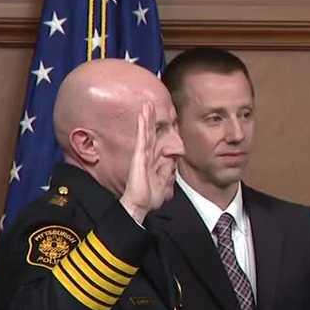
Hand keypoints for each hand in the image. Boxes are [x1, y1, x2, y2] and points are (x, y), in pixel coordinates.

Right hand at [119, 101, 167, 223]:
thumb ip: (166, 170)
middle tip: (150, 104)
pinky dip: (141, 127)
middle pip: (148, 133)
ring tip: (146, 105)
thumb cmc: (148, 197)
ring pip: (144, 133)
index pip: (154, 141)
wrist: (139, 205)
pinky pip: (141, 139)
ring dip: (145, 118)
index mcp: (150, 161)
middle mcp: (144, 156)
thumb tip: (171, 160)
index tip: (157, 118)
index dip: (155, 129)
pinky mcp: (138, 157)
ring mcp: (141, 155)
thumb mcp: (162, 182)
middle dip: (150, 119)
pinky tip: (142, 116)